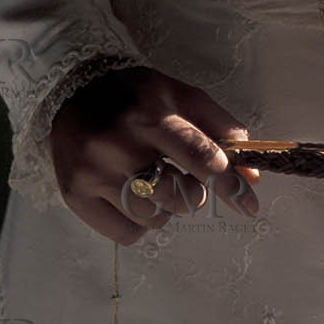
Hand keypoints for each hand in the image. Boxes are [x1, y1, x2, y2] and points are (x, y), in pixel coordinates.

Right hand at [50, 66, 259, 243]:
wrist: (72, 90)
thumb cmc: (136, 96)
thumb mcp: (182, 96)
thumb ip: (221, 130)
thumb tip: (252, 177)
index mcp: (150, 115)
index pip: (200, 158)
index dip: (230, 185)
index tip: (249, 204)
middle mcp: (119, 145)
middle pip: (179, 196)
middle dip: (193, 192)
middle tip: (181, 176)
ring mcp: (93, 173)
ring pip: (154, 218)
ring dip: (165, 208)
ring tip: (153, 182)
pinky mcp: (75, 195)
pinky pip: (127, 233)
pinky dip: (139, 222)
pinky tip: (132, 196)